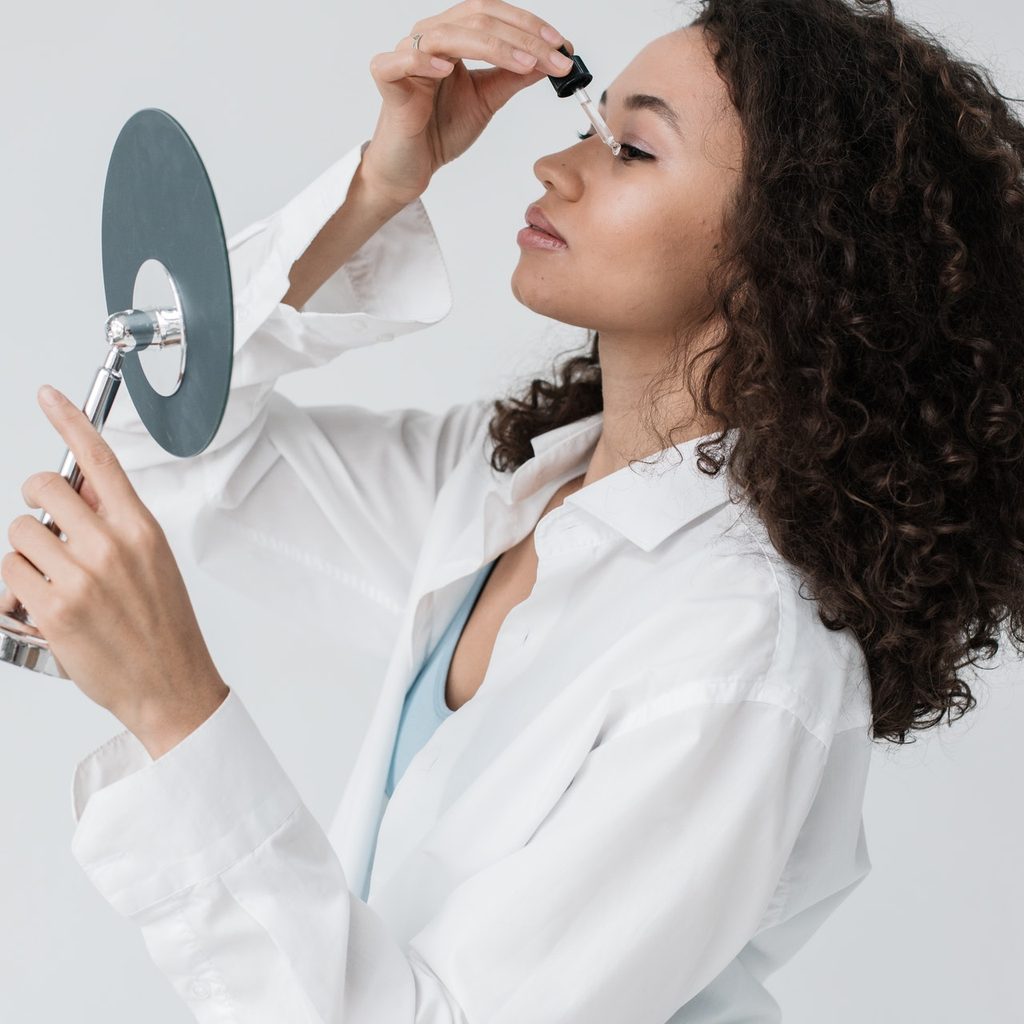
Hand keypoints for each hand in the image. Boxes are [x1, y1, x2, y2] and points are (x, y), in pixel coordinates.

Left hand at [0, 385, 228, 757]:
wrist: (171, 684)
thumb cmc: (164, 627)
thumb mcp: (153, 562)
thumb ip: (116, 524)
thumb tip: (75, 493)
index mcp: (141, 528)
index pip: (100, 460)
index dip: (70, 419)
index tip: (47, 396)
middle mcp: (111, 545)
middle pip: (42, 488)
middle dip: (36, 504)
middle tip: (48, 530)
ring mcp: (80, 576)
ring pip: (19, 532)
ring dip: (26, 552)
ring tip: (53, 580)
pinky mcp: (52, 609)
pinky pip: (8, 572)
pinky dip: (16, 586)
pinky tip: (42, 604)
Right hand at [361, 0, 573, 206]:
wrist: (411, 167)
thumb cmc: (440, 130)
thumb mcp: (488, 99)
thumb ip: (514, 76)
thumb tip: (550, 58)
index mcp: (454, 35)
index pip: (494, 16)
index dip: (529, 26)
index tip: (562, 46)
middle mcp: (430, 36)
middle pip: (477, 20)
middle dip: (522, 38)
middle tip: (553, 57)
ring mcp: (406, 53)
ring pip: (449, 35)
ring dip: (492, 47)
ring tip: (523, 64)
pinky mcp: (387, 77)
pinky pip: (402, 59)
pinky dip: (424, 59)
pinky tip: (448, 69)